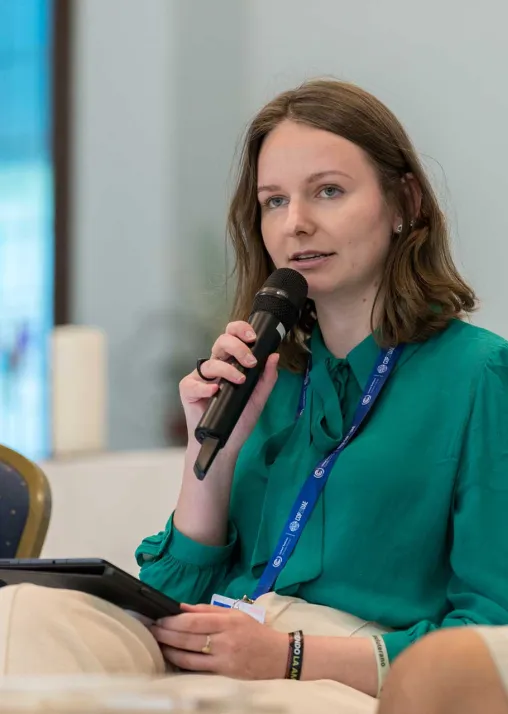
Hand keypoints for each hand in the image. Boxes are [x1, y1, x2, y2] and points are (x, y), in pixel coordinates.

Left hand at [150, 603, 287, 679]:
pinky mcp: (222, 674)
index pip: (194, 620)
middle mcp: (224, 641)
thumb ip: (209, 610)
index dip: (174, 620)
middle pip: (188, 637)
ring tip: (156, 642)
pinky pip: (196, 668)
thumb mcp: (235, 614)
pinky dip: (180, 662)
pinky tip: (170, 656)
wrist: (278, 657)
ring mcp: (222, 659)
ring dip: (168, 648)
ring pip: (188, 655)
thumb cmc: (255, 632)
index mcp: (227, 622)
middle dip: (166, 633)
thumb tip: (182, 607)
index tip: (160, 617)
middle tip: (152, 628)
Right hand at [179, 321, 278, 453]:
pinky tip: (215, 392)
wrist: (224, 444)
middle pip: (221, 342)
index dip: (239, 330)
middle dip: (237, 347)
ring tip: (239, 381)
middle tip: (250, 361)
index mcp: (230, 363)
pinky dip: (204, 387)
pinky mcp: (188, 391)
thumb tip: (274, 357)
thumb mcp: (258, 399)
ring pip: (211, 363)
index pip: (232, 337)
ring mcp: (200, 378)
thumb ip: (267, 378)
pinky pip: (193, 383)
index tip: (253, 337)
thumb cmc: (238, 420)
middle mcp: (215, 367)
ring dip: (227, 369)